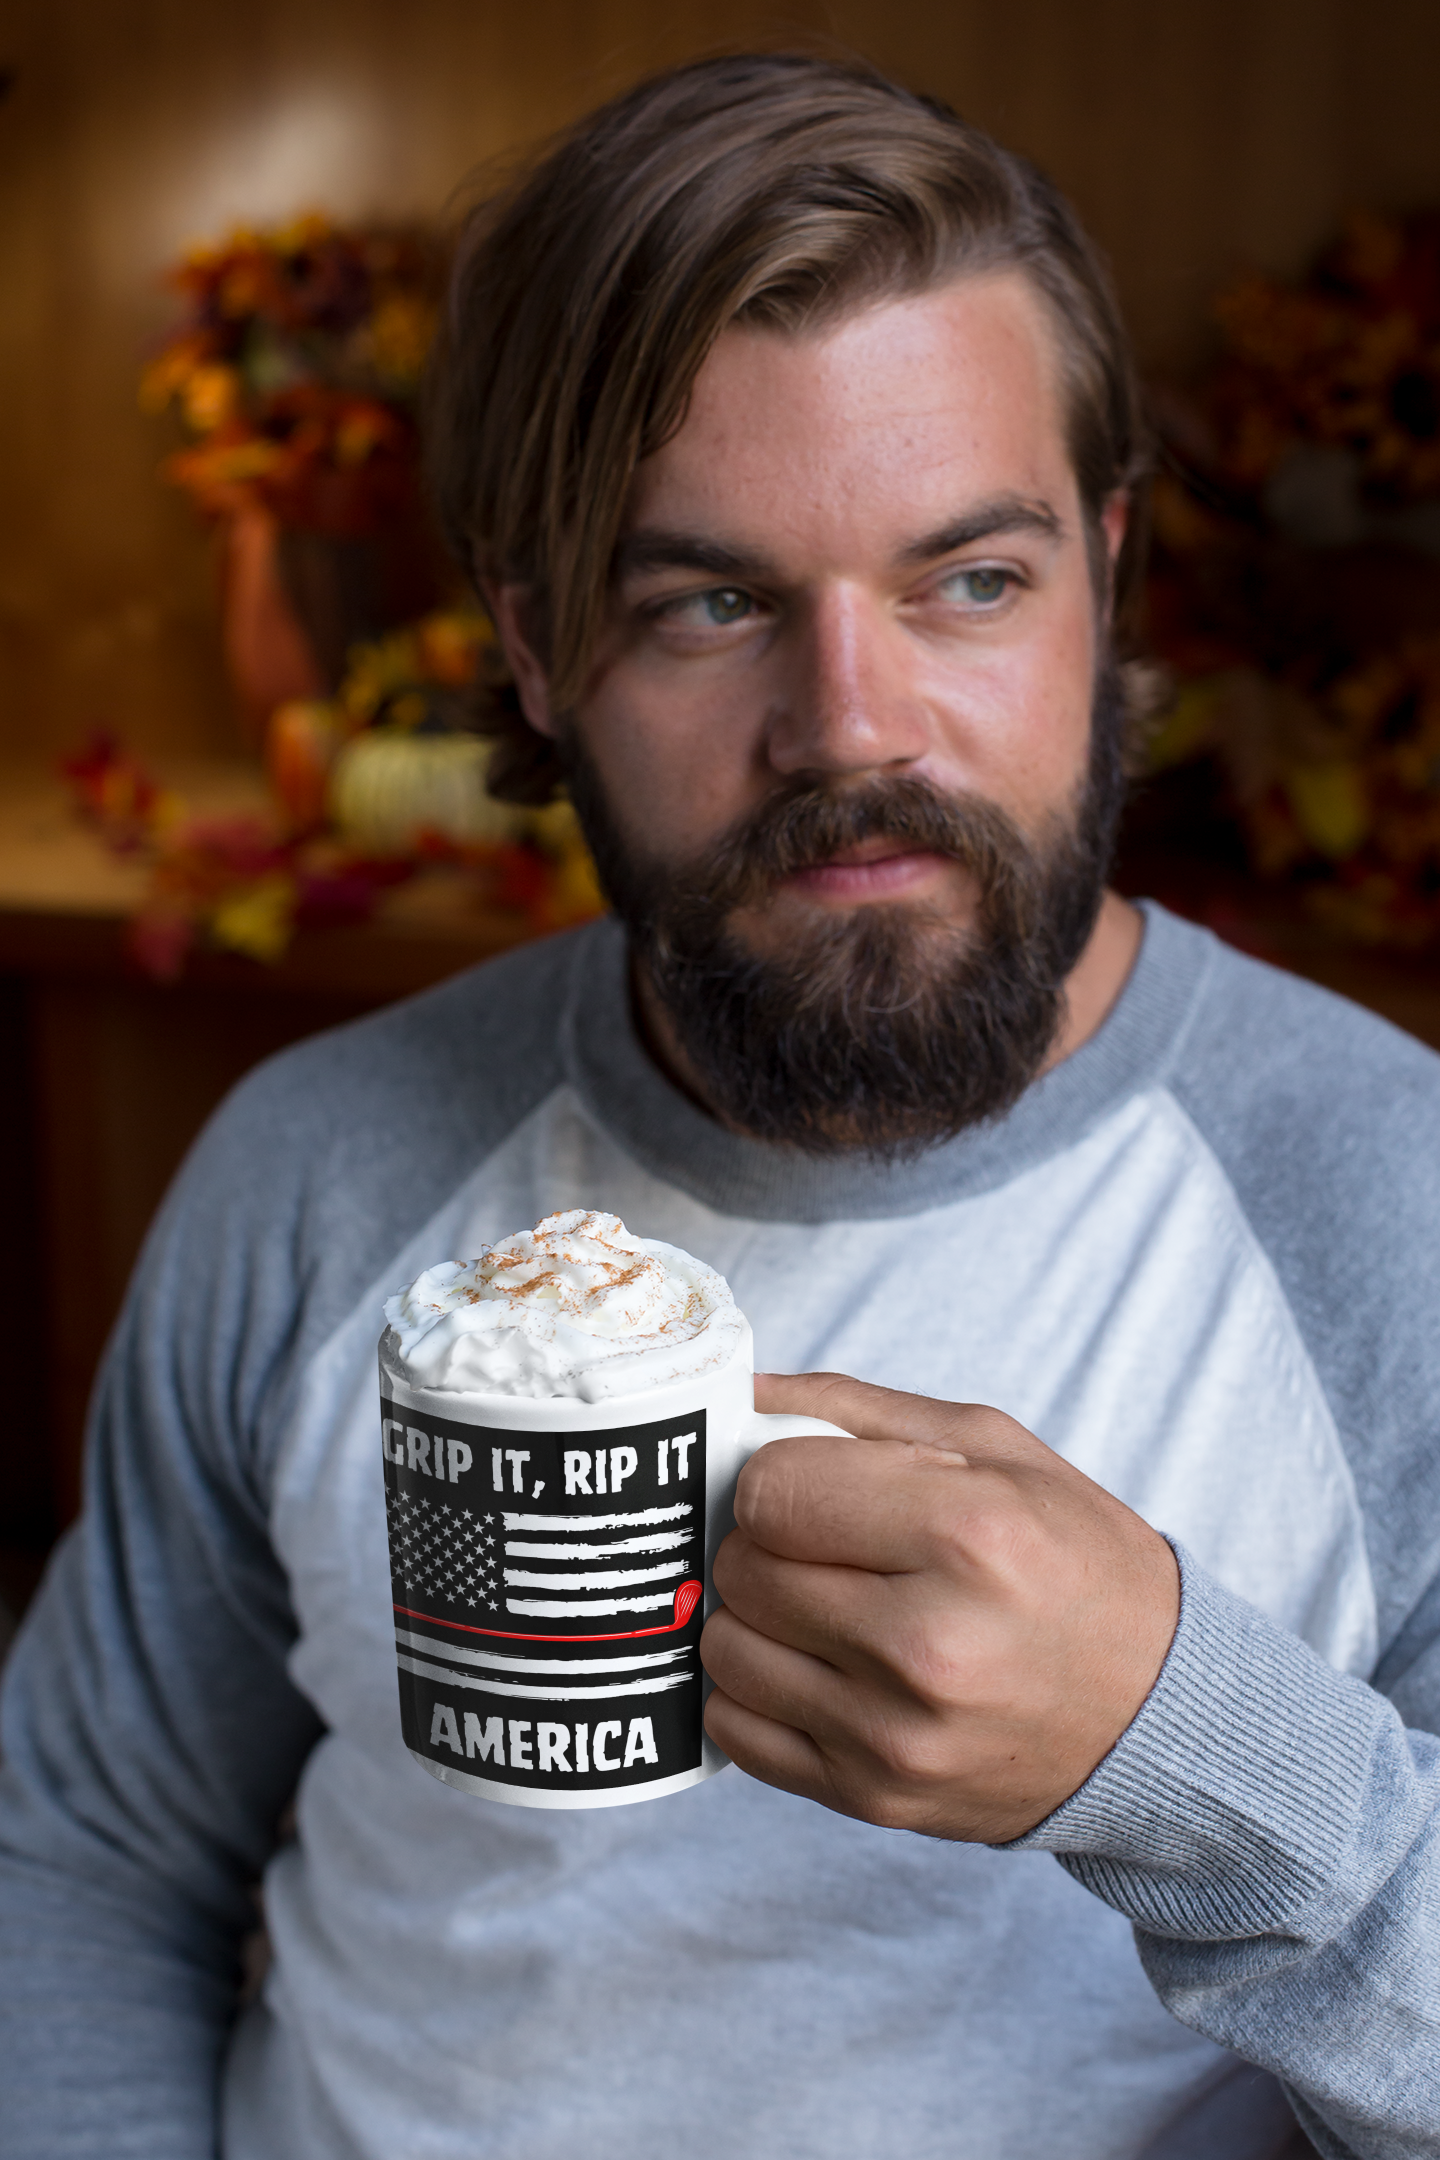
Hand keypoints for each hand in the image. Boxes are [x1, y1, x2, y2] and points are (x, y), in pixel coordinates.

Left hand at [701, 1372, 1179, 1843]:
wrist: (1155, 1714)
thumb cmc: (1075, 1564)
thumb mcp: (995, 1448)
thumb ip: (855, 1410)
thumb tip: (741, 1390)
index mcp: (969, 1534)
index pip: (771, 1490)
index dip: (776, 1477)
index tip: (813, 1485)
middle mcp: (929, 1642)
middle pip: (744, 1569)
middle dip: (767, 1544)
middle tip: (824, 1545)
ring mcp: (897, 1733)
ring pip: (727, 1650)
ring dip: (758, 1619)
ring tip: (823, 1606)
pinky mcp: (875, 1797)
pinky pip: (737, 1731)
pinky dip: (757, 1692)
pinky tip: (817, 1668)